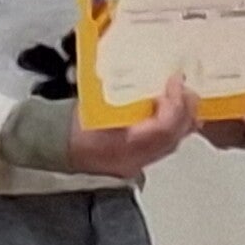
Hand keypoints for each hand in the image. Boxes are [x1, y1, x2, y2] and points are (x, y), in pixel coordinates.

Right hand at [68, 74, 199, 179]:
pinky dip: (175, 128)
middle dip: (185, 111)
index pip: (161, 130)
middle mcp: (134, 159)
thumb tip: (150, 81)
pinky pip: (165, 146)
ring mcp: (138, 164)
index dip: (174, 105)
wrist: (59, 147)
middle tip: (185, 88)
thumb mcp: (94, 105)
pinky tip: (176, 114)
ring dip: (183, 119)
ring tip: (185, 97)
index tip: (174, 81)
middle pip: (172, 139)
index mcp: (121, 145)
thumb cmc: (71, 126)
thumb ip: (123, 97)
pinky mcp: (139, 162)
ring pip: (173, 144)